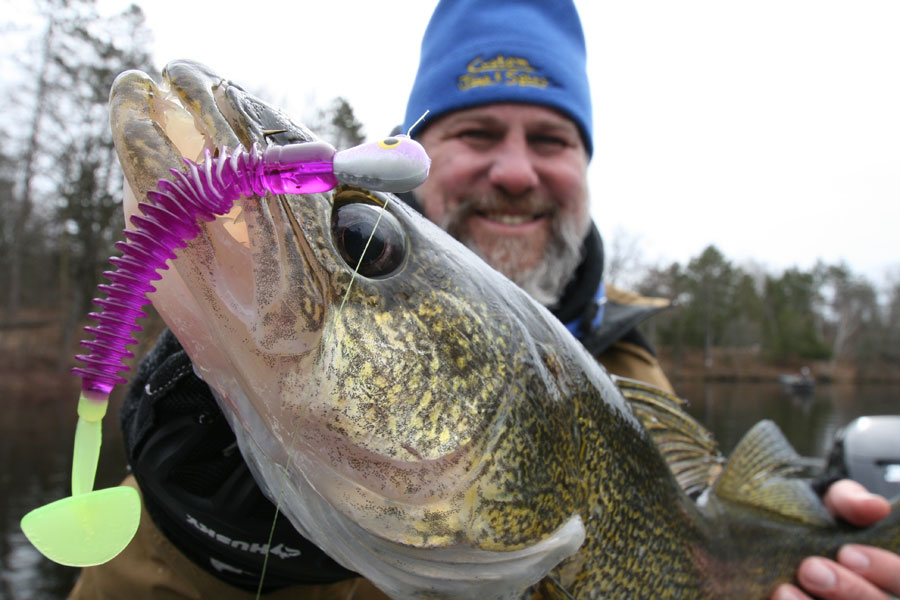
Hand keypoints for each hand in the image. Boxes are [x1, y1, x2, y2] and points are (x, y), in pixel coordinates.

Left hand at [771, 479, 899, 599]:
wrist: (779, 535)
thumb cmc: (819, 522)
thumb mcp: (832, 504)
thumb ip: (852, 502)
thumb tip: (874, 507)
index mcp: (889, 574)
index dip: (886, 570)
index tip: (847, 553)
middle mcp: (875, 597)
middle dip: (849, 591)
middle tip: (810, 569)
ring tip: (784, 590)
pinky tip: (777, 599)